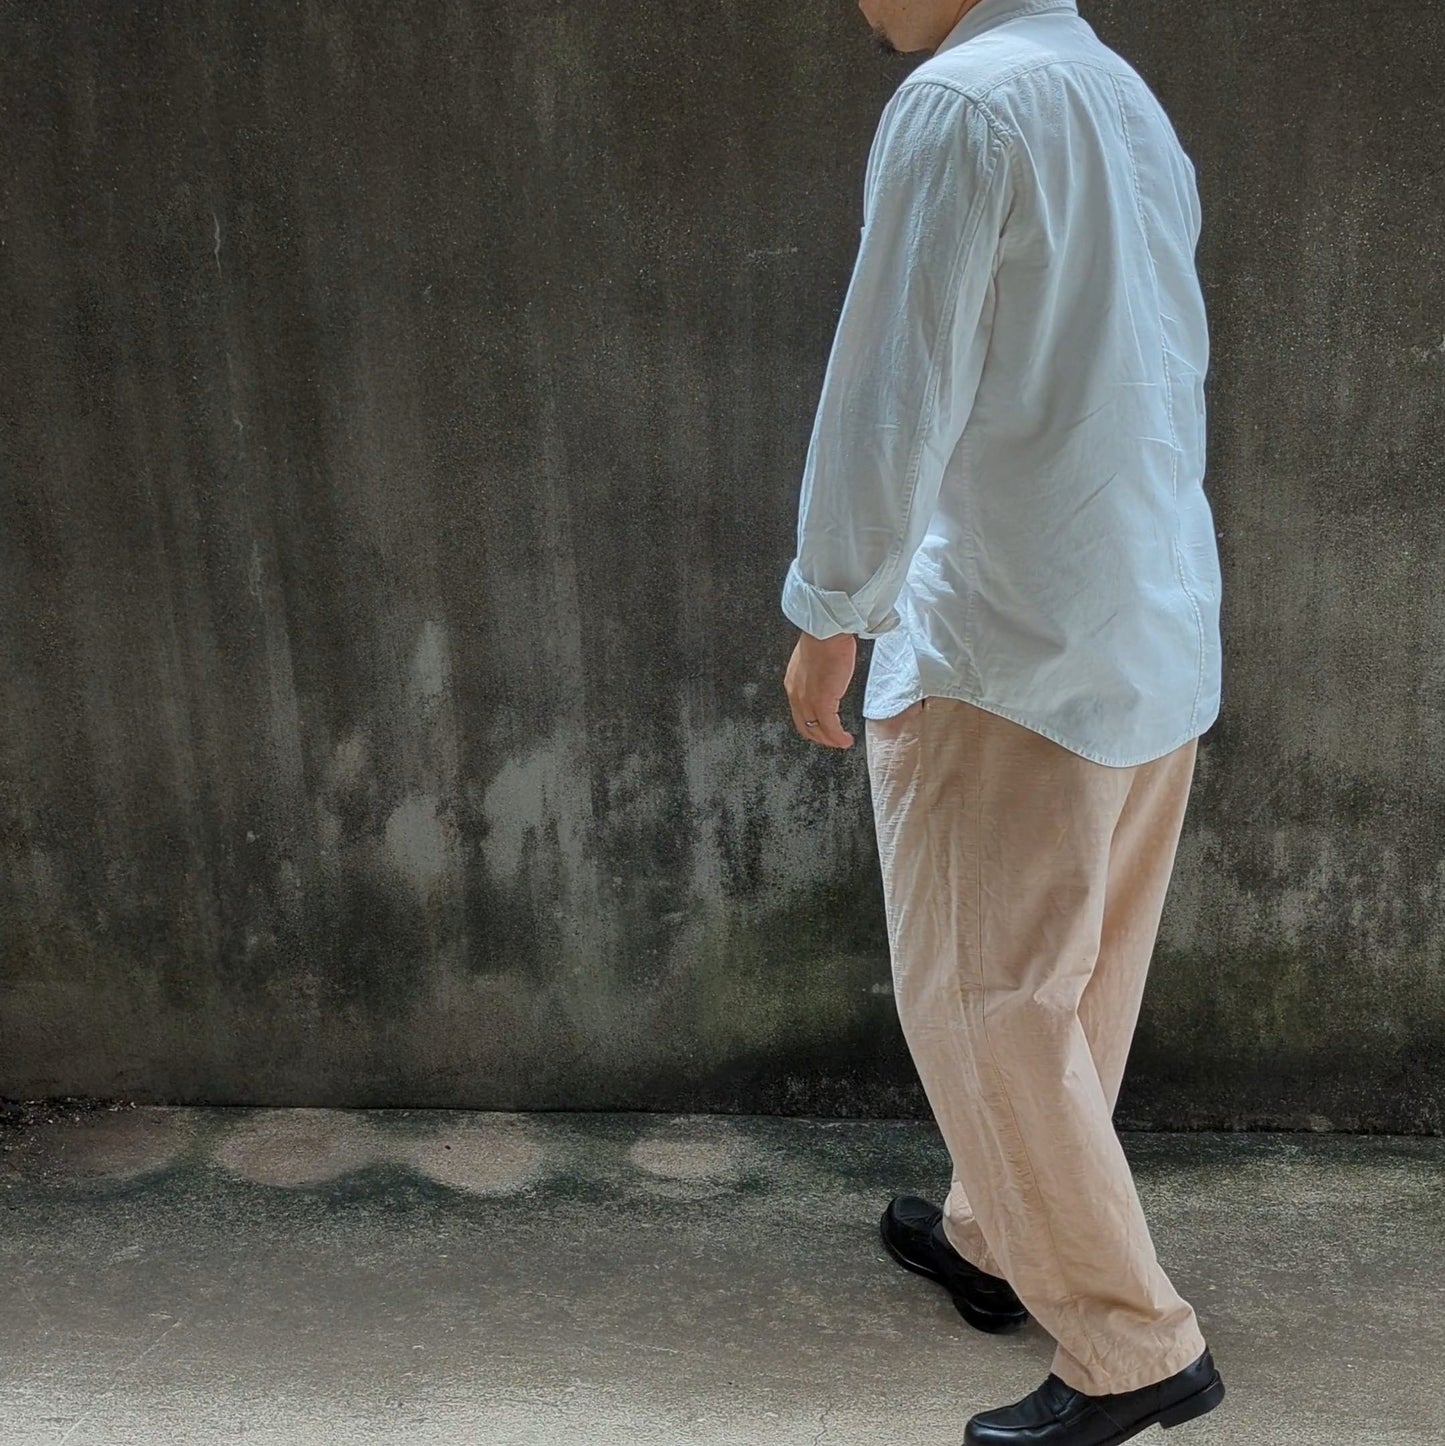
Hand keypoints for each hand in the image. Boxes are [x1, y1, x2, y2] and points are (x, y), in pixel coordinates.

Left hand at [784, 631, 857, 748]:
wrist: (828, 634)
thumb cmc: (826, 640)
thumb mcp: (814, 661)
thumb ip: (817, 675)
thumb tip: (828, 680)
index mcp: (794, 684)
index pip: (799, 714)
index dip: (812, 726)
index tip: (823, 730)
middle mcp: (797, 695)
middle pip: (805, 726)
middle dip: (821, 737)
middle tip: (834, 741)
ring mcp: (808, 700)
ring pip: (817, 730)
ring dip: (831, 740)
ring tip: (842, 743)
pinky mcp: (822, 702)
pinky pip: (830, 727)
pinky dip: (838, 737)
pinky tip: (846, 739)